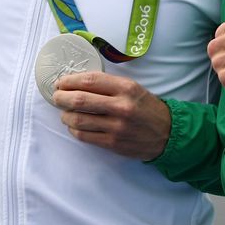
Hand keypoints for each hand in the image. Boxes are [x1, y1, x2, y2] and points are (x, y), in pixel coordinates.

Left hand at [51, 71, 171, 160]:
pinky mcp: (113, 143)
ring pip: (78, 120)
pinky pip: (84, 136)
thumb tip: (77, 83)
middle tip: (57, 97)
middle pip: (79, 100)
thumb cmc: (147, 108)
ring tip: (65, 112)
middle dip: (61, 98)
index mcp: (126, 88)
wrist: (167, 133)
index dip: (70, 81)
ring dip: (65, 115)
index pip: (89, 81)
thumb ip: (109, 85)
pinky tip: (75, 125)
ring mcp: (116, 127)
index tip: (61, 82)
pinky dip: (74, 129)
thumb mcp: (133, 88)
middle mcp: (121, 106)